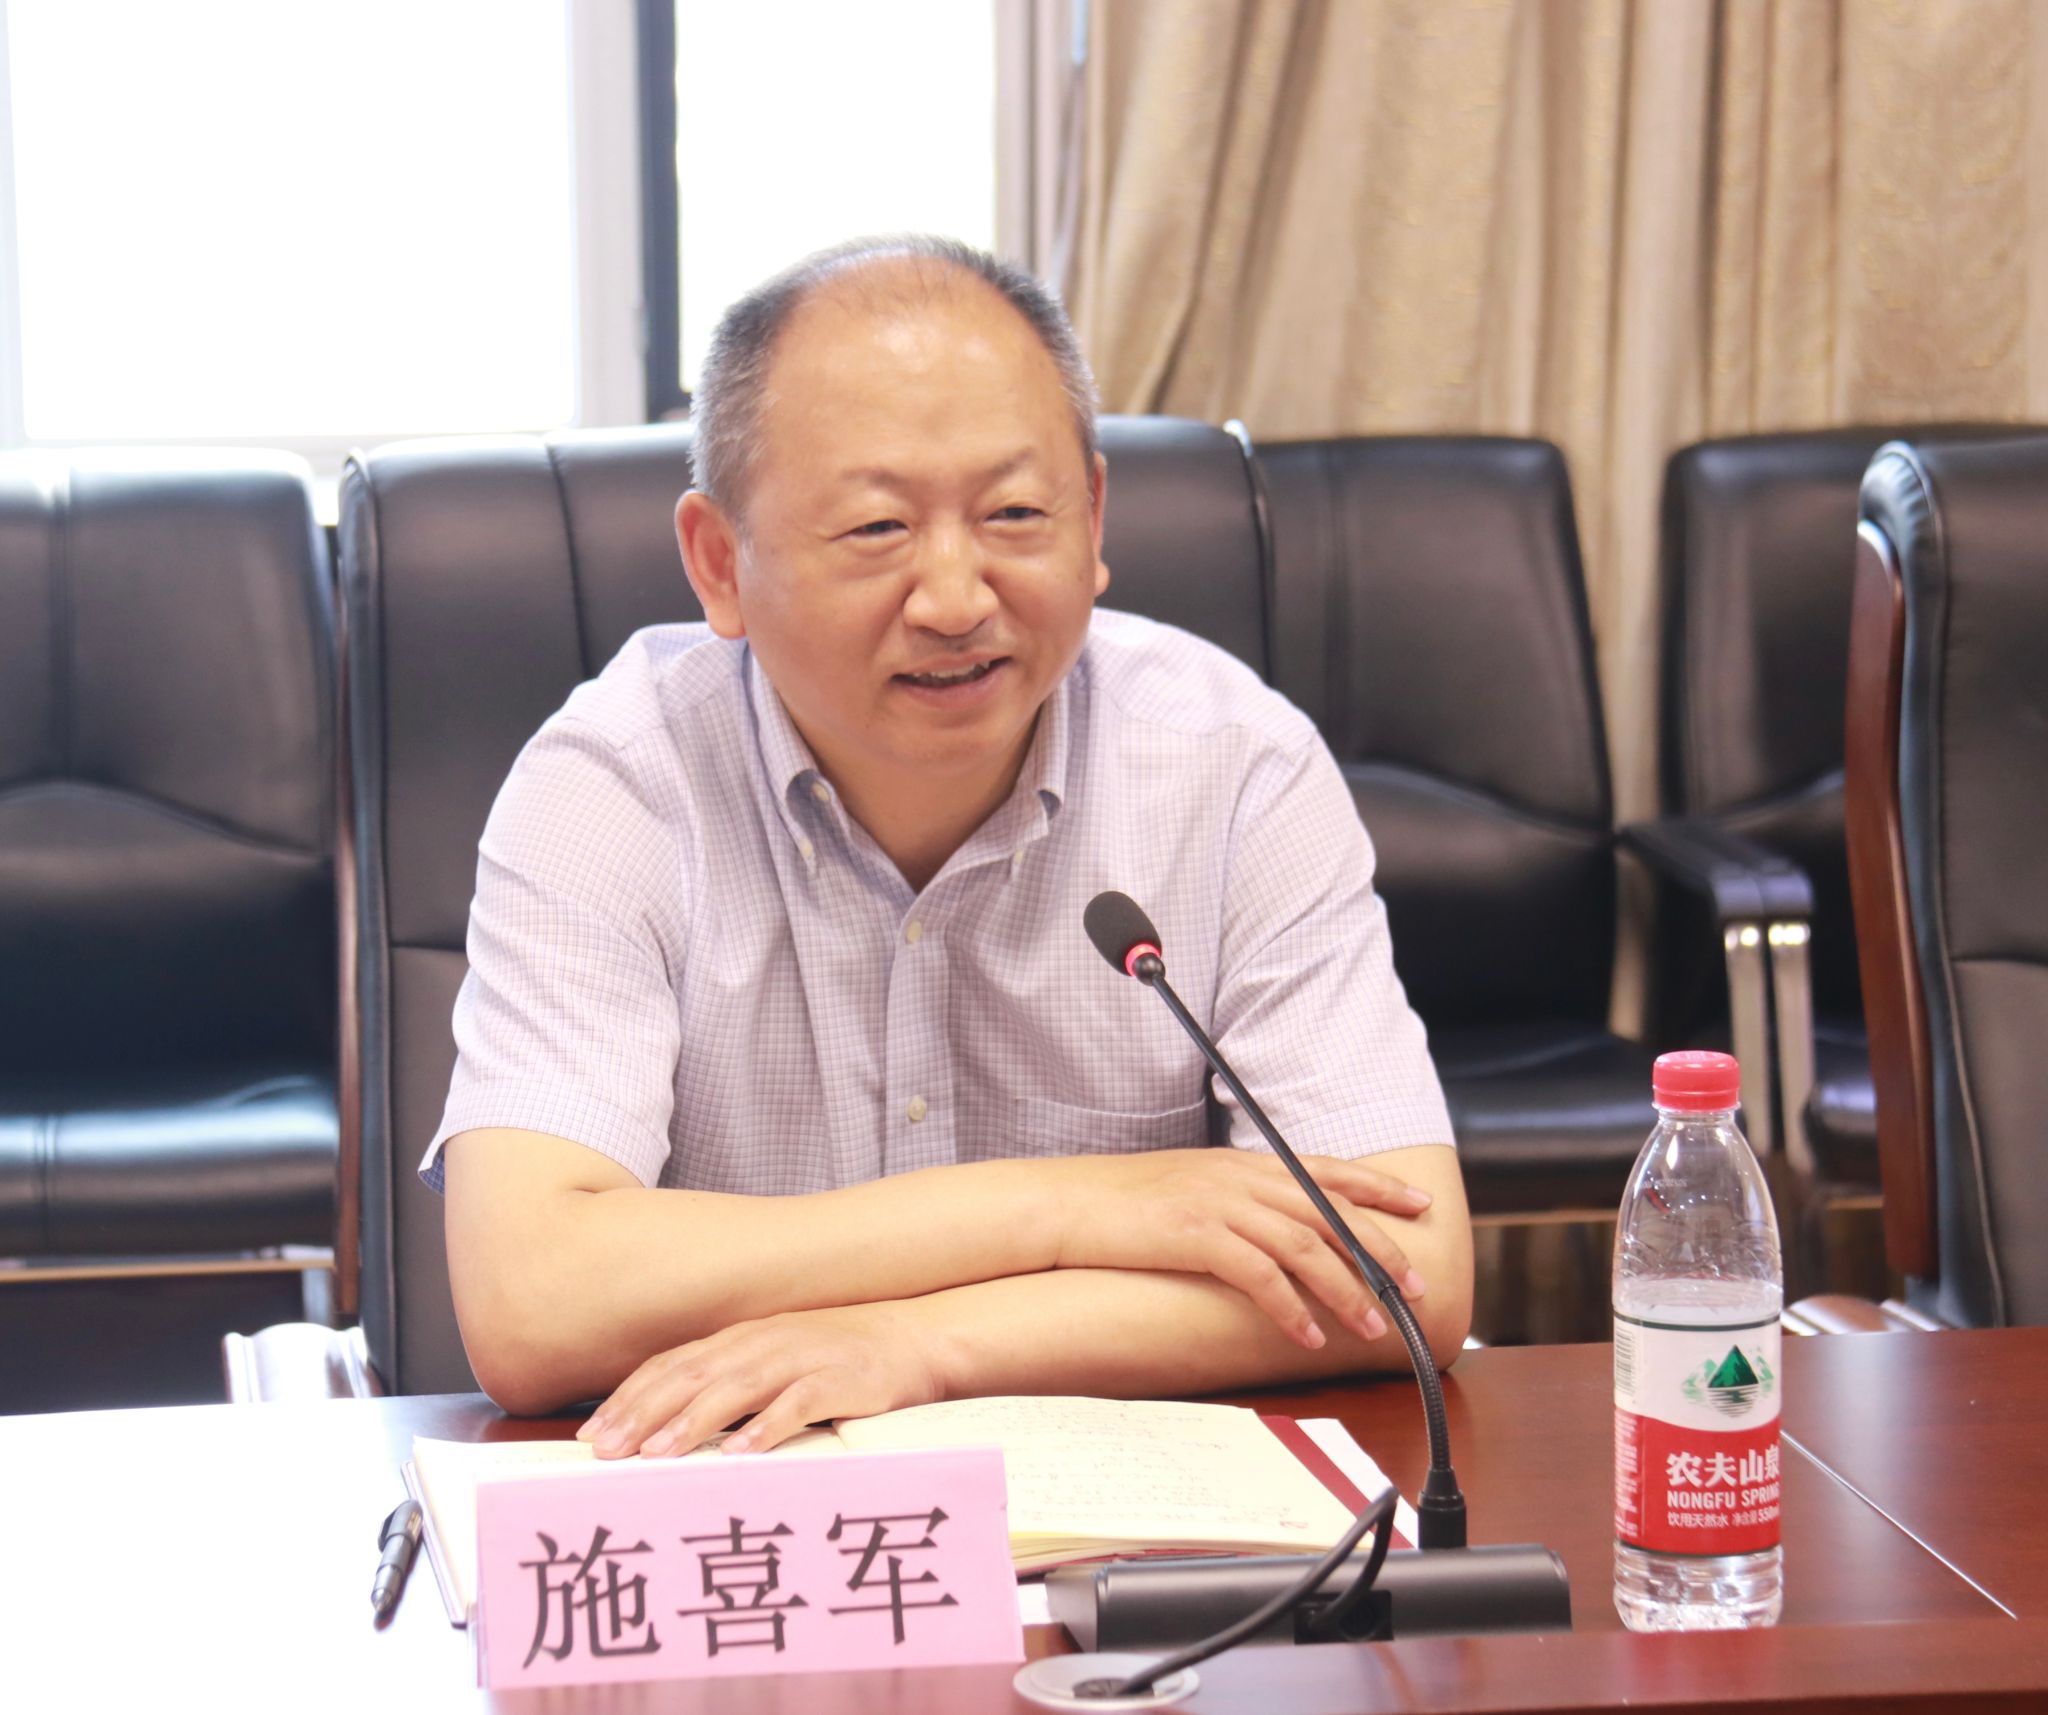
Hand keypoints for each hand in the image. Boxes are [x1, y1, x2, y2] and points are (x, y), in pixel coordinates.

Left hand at [577, 1301, 941, 1458]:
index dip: (629, 1397)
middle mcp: (763, 1342)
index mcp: (741, 1338)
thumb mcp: (775, 1361)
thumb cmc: (836, 1357)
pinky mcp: (838, 1379)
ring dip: (692, 1421)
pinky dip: (766, 1426)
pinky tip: (740, 1451)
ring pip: (736, 1388)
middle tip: (605, 1450)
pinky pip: (797, 1404)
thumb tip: (666, 1425)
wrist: (912, 1336)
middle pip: (691, 1376)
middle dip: (643, 1412)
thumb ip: (728, 1383)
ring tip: (656, 1453)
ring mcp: (800, 1358)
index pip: (671, 1365)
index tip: (591, 1434)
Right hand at [1052, 1149, 1431, 1349]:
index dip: (1379, 1188)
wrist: (1068, 1202)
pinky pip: (1260, 1275)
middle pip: (1330, 1211)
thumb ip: (1237, 1198)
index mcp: (1244, 1162)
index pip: (1327, 1170)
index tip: (1421, 1207)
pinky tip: (1309, 1336)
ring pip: (1306, 1246)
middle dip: (1382, 1250)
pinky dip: (1291, 1308)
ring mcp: (1220, 1204)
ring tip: (1374, 1326)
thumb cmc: (1123, 1202)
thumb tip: (1276, 1226)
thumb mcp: (1192, 1187)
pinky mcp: (1197, 1236)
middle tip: (1416, 1286)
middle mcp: (1240, 1177)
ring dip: (1347, 1290)